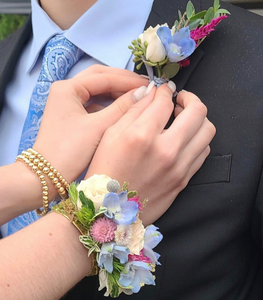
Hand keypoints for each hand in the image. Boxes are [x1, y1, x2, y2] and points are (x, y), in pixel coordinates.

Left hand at [33, 65, 148, 196]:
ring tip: (137, 96)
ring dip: (116, 92)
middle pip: (99, 78)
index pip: (103, 77)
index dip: (128, 80)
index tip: (149, 85)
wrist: (47, 177)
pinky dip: (109, 104)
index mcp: (68, 88)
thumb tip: (145, 92)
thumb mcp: (98, 127)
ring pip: (97, 91)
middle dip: (122, 81)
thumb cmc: (70, 151)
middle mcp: (66, 91)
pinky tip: (123, 109)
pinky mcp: (72, 116)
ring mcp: (68, 103)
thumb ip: (122, 107)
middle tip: (144, 86)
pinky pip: (94, 104)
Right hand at [86, 86, 215, 224]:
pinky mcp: (184, 179)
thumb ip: (133, 110)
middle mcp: (166, 150)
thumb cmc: (105, 171)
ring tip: (184, 118)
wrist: (111, 211)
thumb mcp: (110, 135)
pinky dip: (198, 138)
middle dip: (190, 98)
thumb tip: (152, 92)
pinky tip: (184, 138)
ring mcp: (179, 167)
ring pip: (207, 131)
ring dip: (198, 118)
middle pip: (198, 112)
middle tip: (180, 100)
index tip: (163, 91)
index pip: (165, 101)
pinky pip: (203, 151)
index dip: (164, 91)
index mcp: (142, 135)